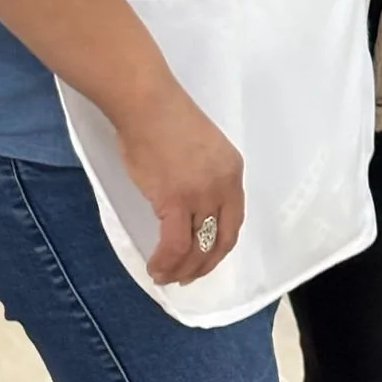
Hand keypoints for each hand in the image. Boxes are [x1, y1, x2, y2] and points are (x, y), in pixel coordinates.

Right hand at [114, 81, 245, 286]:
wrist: (147, 104)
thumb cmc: (166, 119)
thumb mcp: (203, 149)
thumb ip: (204, 177)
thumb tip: (190, 206)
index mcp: (233, 170)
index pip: (234, 221)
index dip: (219, 246)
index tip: (204, 258)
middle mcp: (224, 185)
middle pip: (222, 240)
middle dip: (204, 265)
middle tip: (186, 277)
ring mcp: (201, 194)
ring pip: (198, 248)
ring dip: (182, 270)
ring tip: (165, 276)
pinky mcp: (175, 201)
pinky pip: (175, 246)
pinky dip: (166, 263)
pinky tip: (155, 267)